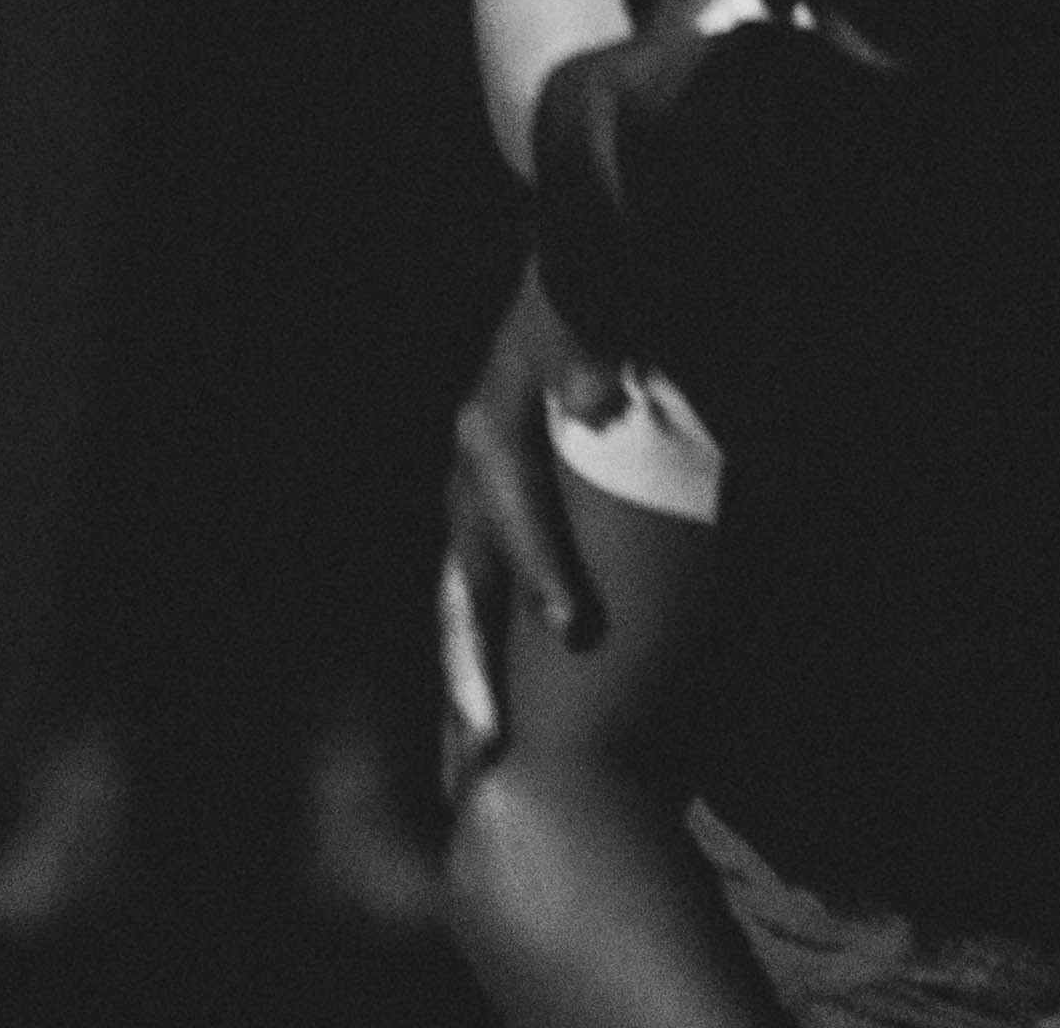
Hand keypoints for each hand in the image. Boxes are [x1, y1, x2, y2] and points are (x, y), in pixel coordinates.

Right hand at [437, 275, 621, 791]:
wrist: (572, 281)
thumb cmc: (589, 303)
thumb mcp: (586, 311)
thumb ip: (587, 348)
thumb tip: (599, 392)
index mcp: (490, 435)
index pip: (515, 515)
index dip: (544, 570)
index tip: (574, 628)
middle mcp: (466, 482)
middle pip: (464, 592)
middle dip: (472, 676)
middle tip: (488, 754)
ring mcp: (470, 512)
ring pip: (460, 617)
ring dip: (464, 692)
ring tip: (466, 778)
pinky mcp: (487, 531)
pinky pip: (481, 611)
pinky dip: (480, 670)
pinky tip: (483, 735)